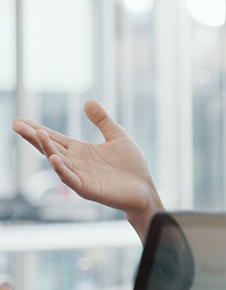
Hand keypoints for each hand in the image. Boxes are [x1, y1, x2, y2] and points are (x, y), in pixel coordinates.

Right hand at [12, 100, 162, 234]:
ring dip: (47, 148)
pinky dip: (61, 169)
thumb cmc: (131, 165)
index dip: (38, 129)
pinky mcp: (87, 188)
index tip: (20, 120)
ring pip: (58, 161)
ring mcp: (80, 176)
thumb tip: (88, 101)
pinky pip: (70, 179)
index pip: (55, 138)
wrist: (145, 188)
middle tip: (16, 124)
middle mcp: (76, 163)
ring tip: (37, 134)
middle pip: (50, 147)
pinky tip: (53, 159)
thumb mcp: (117, 136)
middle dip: (34, 137)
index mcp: (81, 150)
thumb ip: (103, 121)